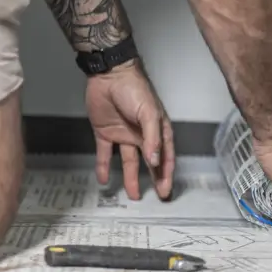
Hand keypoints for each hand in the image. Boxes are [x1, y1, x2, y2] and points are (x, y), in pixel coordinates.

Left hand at [85, 60, 174, 200]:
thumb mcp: (149, 113)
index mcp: (157, 129)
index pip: (165, 156)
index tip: (166, 189)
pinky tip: (103, 179)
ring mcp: (124, 135)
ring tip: (133, 194)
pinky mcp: (106, 133)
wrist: (109, 75)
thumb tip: (155, 161)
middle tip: (156, 196)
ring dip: (130, 177)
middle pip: (150, 162)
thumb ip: (152, 138)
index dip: (167, 173)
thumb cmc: (135, 89)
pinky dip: (104, 166)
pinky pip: (105, 154)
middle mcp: (142, 135)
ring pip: (129, 161)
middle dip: (155, 179)